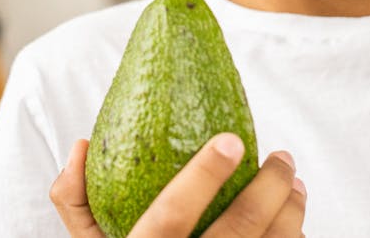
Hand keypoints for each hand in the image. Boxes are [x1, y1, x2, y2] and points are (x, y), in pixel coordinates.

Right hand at [51, 133, 306, 236]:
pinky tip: (293, 226)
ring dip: (292, 212)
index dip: (202, 177)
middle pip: (239, 229)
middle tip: (281, 156)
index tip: (231, 140)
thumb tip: (83, 146)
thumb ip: (75, 201)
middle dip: (270, 186)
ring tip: (294, 184)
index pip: (170, 218)